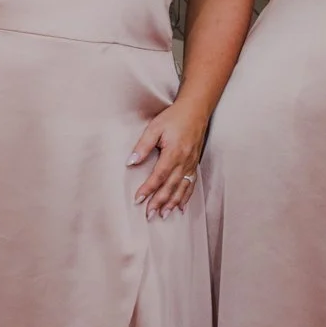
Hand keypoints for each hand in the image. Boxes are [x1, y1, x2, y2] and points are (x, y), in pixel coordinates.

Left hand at [128, 100, 207, 217]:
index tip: (138, 199)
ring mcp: (191, 164)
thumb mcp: (154, 128)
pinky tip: (180, 207)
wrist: (195, 111)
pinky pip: (191, 184)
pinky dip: (186, 197)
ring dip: (172, 203)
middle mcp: (184, 162)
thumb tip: (130, 162)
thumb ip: (143, 146)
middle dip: (159, 202)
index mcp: (173, 153)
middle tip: (149, 215)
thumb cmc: (173, 118)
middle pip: (170, 186)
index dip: (148, 189)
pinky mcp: (194, 164)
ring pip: (182, 188)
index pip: (159, 176)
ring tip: (164, 215)